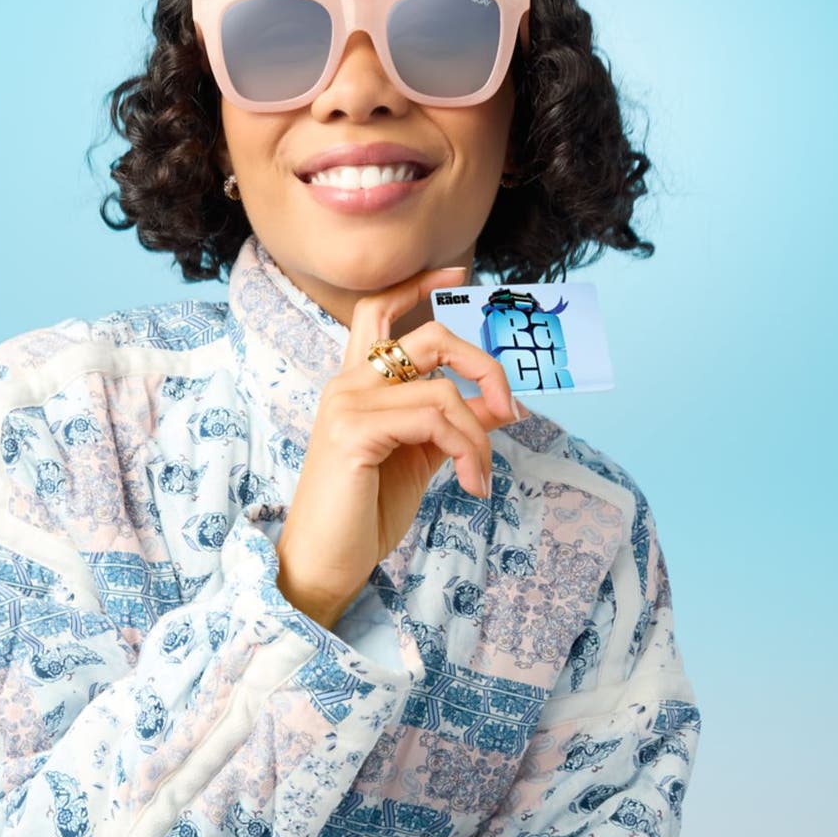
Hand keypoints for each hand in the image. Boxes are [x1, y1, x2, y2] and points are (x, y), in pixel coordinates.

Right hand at [275, 264, 527, 629]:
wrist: (324, 563)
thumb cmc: (365, 513)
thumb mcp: (421, 458)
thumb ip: (453, 423)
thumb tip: (502, 403)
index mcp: (356, 384)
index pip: (379, 310)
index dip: (419, 285)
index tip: (460, 273)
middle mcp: (346, 384)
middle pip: (429, 337)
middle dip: (485, 366)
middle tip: (513, 410)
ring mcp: (346, 403)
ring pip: (442, 389)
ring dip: (480, 436)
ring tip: (482, 476)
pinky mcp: (353, 431)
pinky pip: (435, 419)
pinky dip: (468, 450)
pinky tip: (473, 484)